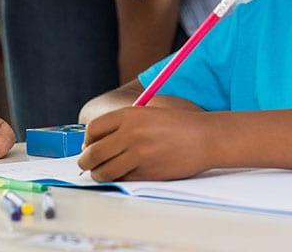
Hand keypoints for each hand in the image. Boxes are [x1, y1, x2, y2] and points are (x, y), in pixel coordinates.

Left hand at [77, 106, 215, 181]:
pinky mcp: (147, 173)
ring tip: (101, 172)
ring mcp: (139, 155)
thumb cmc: (178, 123)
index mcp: (130, 115)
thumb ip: (125, 122)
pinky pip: (122, 179)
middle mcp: (131, 134)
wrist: (205, 138)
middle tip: (87, 164)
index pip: (93, 129)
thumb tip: (98, 140)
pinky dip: (118, 178)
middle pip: (93, 153)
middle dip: (85, 161)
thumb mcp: (150, 111)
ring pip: (104, 171)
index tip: (90, 145)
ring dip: (98, 174)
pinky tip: (123, 173)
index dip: (88, 140)